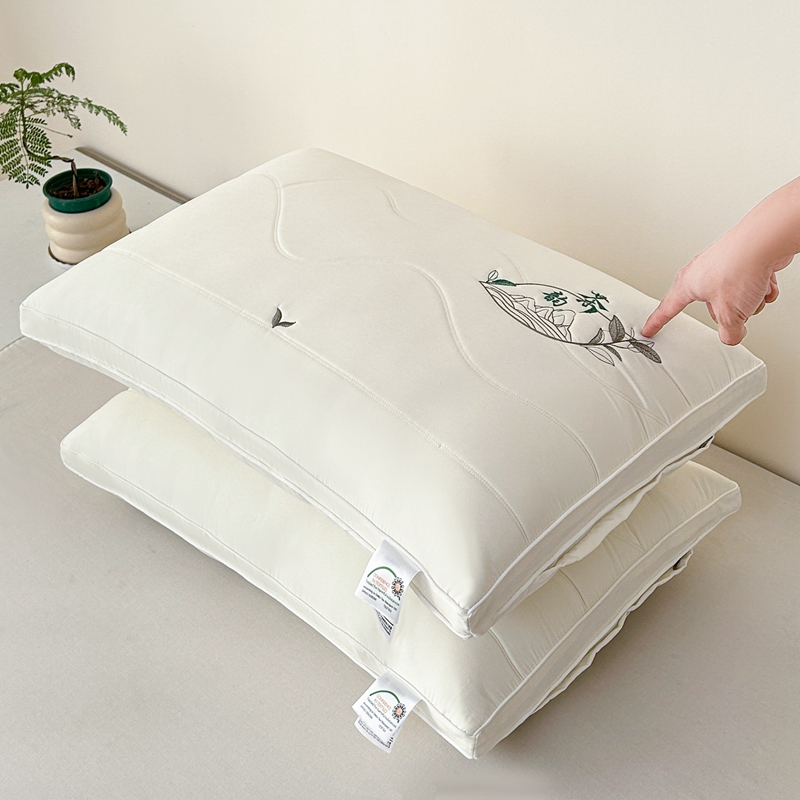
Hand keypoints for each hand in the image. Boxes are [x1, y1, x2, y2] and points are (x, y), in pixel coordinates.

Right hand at [641, 227, 786, 344]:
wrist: (766, 241)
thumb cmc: (740, 267)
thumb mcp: (730, 314)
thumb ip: (729, 332)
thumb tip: (731, 335)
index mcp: (687, 284)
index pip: (667, 309)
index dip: (657, 322)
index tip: (649, 329)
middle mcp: (702, 272)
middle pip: (713, 307)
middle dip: (729, 313)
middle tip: (737, 314)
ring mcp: (723, 265)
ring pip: (734, 297)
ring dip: (748, 301)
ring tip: (754, 295)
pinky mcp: (743, 261)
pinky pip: (751, 285)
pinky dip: (761, 289)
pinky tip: (765, 286)